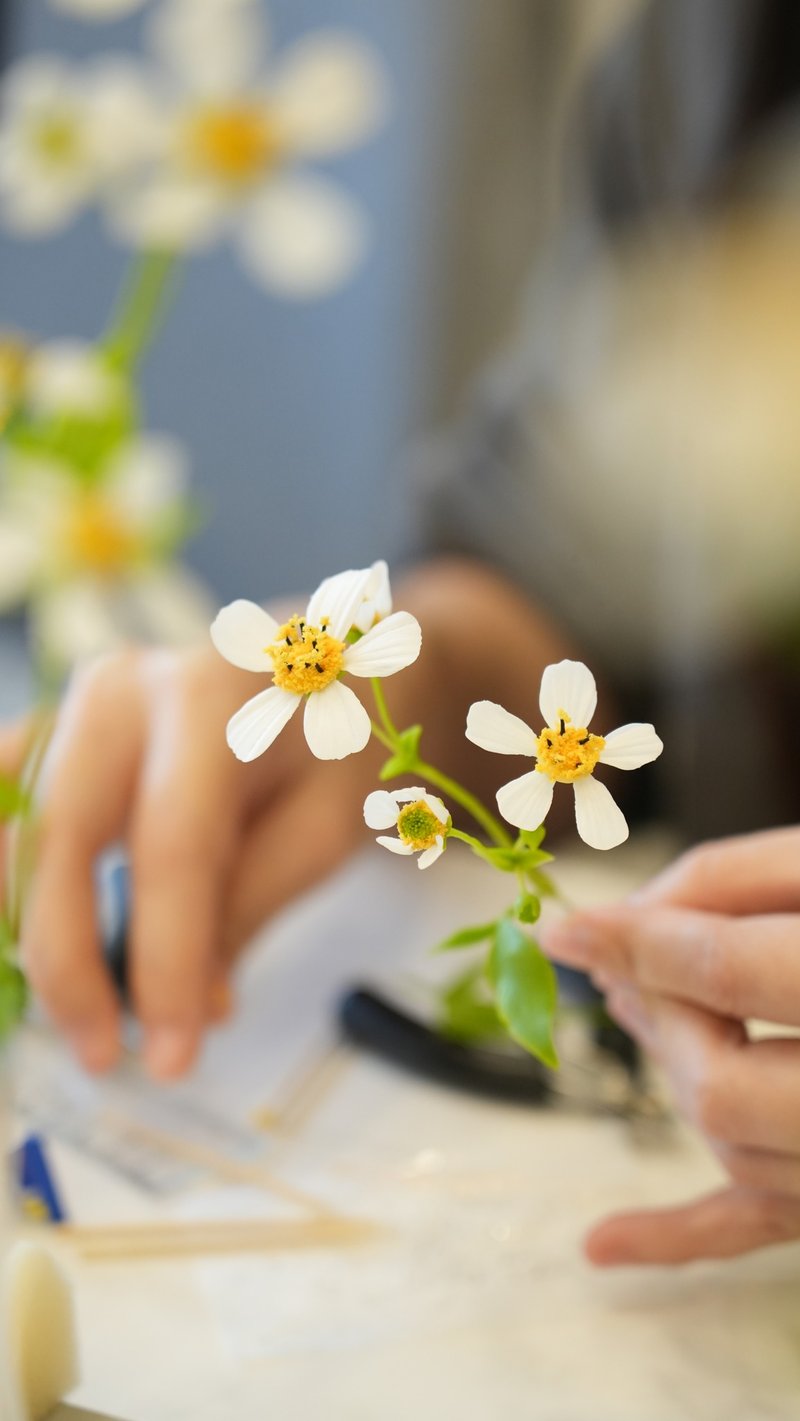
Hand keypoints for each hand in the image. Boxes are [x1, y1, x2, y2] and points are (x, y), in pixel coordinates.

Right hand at [19, 643, 382, 1080]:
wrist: (333, 663)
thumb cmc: (343, 739)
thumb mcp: (326, 826)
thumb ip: (245, 908)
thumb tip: (184, 1011)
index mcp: (212, 698)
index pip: (170, 848)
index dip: (163, 961)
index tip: (172, 1053)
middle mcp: (123, 689)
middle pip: (61, 835)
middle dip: (68, 961)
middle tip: (102, 1053)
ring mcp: (74, 704)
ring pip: (13, 826)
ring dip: (30, 927)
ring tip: (81, 1008)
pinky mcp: (52, 729)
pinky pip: (5, 802)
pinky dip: (10, 876)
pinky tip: (29, 930)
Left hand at [542, 827, 799, 1265]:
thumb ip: (730, 878)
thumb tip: (626, 922)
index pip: (727, 972)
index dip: (635, 943)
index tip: (565, 928)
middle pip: (720, 1086)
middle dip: (655, 1017)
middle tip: (615, 959)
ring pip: (733, 1147)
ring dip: (670, 1072)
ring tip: (634, 1002)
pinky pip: (763, 1227)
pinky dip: (679, 1238)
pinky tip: (603, 1244)